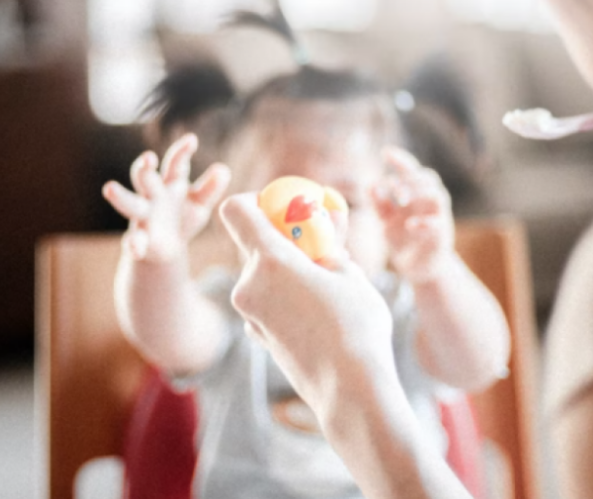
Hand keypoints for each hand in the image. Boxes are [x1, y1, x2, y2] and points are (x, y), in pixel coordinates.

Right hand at [102, 134, 231, 262]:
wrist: (167, 249)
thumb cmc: (183, 218)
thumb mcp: (200, 204)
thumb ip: (210, 188)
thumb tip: (223, 169)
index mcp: (170, 184)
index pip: (175, 164)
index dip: (182, 152)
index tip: (192, 140)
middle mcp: (152, 196)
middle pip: (144, 178)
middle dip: (144, 168)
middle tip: (147, 158)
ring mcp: (143, 217)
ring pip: (129, 203)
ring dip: (121, 196)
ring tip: (109, 188)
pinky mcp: (139, 240)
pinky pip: (133, 241)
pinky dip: (133, 244)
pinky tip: (135, 247)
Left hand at [219, 193, 397, 416]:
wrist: (350, 391)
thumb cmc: (356, 328)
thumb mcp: (351, 274)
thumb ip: (329, 246)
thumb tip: (325, 226)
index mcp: (270, 261)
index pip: (236, 210)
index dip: (255, 201)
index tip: (283, 208)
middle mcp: (248, 285)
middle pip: (252, 244)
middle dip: (282, 239)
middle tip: (317, 245)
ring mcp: (249, 314)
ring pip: (261, 274)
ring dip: (286, 270)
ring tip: (326, 283)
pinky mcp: (256, 335)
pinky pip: (265, 301)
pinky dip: (284, 296)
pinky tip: (317, 312)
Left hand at [373, 147, 456, 282]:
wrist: (420, 268)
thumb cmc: (404, 240)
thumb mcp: (387, 221)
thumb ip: (379, 204)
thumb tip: (370, 185)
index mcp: (417, 195)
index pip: (412, 171)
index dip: (401, 160)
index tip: (385, 153)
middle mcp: (430, 203)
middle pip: (429, 178)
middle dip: (410, 178)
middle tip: (392, 186)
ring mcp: (439, 218)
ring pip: (438, 196)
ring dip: (419, 194)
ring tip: (400, 200)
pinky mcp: (442, 236)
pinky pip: (438, 224)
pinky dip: (424, 222)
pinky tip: (409, 225)